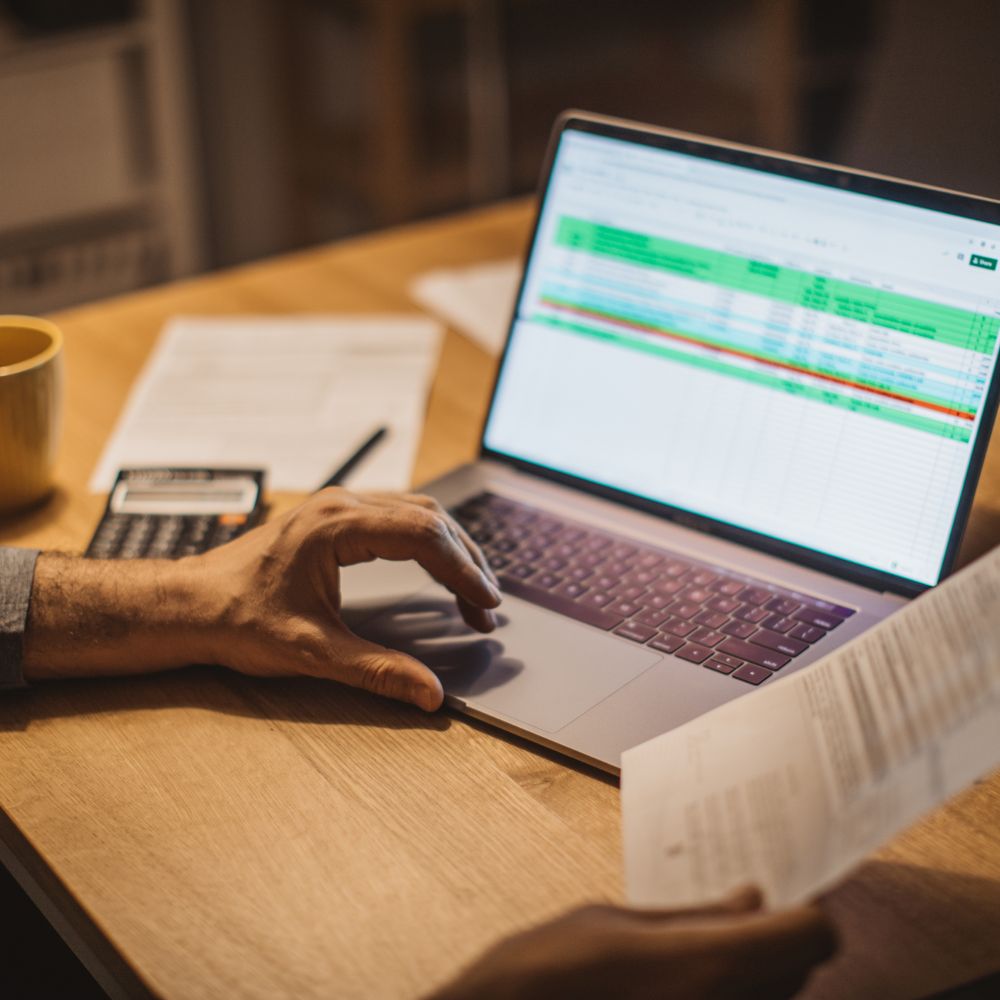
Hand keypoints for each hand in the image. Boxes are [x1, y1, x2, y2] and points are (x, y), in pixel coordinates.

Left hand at [189, 488, 500, 708]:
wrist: (190, 604)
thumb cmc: (238, 619)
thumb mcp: (312, 652)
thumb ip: (377, 671)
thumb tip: (429, 694)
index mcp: (337, 527)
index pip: (423, 536)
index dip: (463, 571)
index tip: (486, 605)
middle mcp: (341, 506)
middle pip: (428, 517)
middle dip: (466, 560)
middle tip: (487, 608)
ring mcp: (337, 507)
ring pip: (416, 512)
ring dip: (451, 549)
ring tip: (473, 593)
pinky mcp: (334, 518)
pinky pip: (397, 517)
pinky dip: (428, 543)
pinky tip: (438, 571)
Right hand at [430, 887, 836, 999]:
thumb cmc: (550, 970)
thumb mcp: (618, 921)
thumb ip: (695, 915)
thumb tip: (751, 900)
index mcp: (711, 966)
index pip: (813, 936)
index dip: (809, 907)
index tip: (790, 887)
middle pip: (800, 972)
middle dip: (785, 936)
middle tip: (755, 906)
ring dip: (764, 970)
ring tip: (720, 942)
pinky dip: (736, 993)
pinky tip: (695, 977)